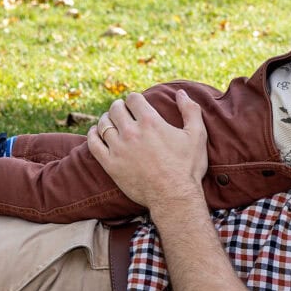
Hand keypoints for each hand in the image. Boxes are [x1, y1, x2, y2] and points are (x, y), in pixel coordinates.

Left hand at [87, 90, 208, 211]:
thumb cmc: (187, 167)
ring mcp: (118, 149)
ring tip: (112, 122)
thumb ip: (191, 110)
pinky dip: (93, 134)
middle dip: (120, 107)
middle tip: (124, 112)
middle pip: (116, 108)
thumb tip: (180, 92)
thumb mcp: (197, 135)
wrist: (174, 197)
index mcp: (151, 122)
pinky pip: (93, 144)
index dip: (135, 99)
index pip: (133, 99)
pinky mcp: (110, 164)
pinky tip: (96, 133)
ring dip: (107, 119)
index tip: (137, 104)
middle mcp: (131, 132)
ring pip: (103, 124)